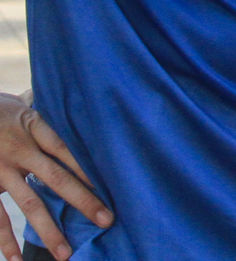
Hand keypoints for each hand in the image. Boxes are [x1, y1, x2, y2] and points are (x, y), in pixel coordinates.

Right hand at [0, 94, 111, 259]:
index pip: (67, 148)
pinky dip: (4, 238)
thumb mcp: (23, 103)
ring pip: (29, 202)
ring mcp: (2, 169)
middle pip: (57, 177)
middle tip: (106, 220)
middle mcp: (21, 150)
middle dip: (82, 200)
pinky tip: (15, 257)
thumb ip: (47, 115)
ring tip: (64, 253)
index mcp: (34, 127)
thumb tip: (79, 109)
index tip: (111, 185)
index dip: (89, 166)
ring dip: (48, 229)